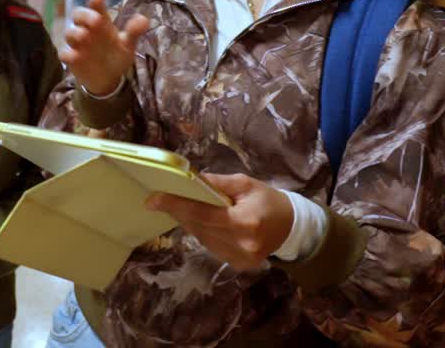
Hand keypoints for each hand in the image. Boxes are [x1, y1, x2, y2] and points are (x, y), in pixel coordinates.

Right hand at [61, 0, 149, 95]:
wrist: (110, 78)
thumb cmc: (117, 54)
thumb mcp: (128, 43)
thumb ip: (134, 31)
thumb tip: (144, 19)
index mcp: (101, 22)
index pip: (96, 6)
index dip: (96, 0)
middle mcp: (87, 29)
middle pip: (78, 15)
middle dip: (84, 15)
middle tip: (96, 20)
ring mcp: (78, 44)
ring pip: (69, 32)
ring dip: (75, 33)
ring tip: (84, 36)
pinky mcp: (72, 59)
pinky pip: (65, 54)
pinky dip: (67, 54)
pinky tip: (74, 56)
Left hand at [145, 173, 294, 271]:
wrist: (292, 227)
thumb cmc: (268, 200)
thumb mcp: (246, 184)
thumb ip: (217, 182)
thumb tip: (190, 179)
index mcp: (244, 221)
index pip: (202, 214)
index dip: (176, 205)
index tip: (152, 199)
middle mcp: (241, 244)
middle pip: (199, 227)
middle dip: (180, 212)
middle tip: (164, 199)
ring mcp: (240, 259)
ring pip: (202, 239)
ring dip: (191, 223)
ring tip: (184, 208)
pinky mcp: (239, 265)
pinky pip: (211, 247)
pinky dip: (204, 234)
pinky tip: (204, 223)